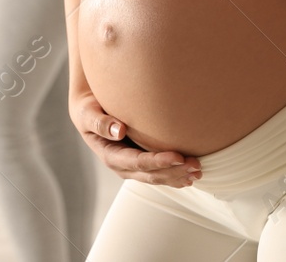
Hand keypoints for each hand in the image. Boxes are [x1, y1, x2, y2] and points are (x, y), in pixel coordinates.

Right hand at [70, 84, 200, 186]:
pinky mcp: (142, 163)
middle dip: (174, 172)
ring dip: (179, 176)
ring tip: (198, 171)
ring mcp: (133, 168)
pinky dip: (177, 175)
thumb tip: (119, 130)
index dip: (157, 162)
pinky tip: (192, 174)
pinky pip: (161, 173)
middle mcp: (123, 166)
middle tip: (196, 165)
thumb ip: (99, 122)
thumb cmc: (88, 109)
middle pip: (151, 175)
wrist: (89, 112)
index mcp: (110, 156)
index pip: (137, 162)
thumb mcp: (87, 113)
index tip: (178, 156)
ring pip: (158, 177)